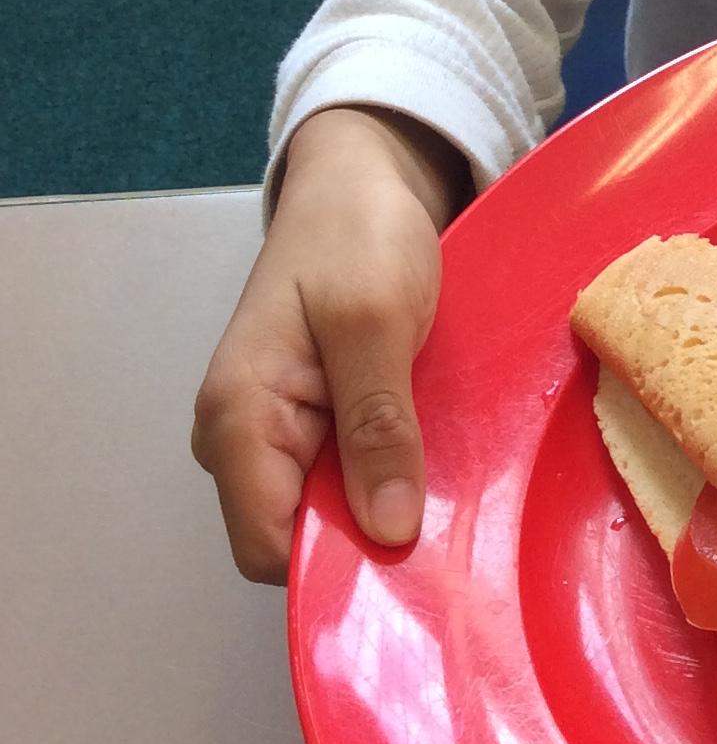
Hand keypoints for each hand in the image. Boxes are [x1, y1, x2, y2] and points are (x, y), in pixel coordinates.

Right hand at [191, 106, 470, 582]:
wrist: (360, 178)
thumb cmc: (357, 234)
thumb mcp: (376, 321)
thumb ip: (376, 426)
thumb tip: (386, 532)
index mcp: (237, 419)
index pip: (268, 547)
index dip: (337, 565)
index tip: (415, 559)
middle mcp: (243, 439)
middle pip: (298, 539)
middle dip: (367, 542)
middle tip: (451, 529)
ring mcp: (280, 432)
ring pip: (328, 513)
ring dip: (384, 509)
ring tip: (452, 496)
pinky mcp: (317, 420)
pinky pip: (347, 479)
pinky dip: (389, 479)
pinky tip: (436, 468)